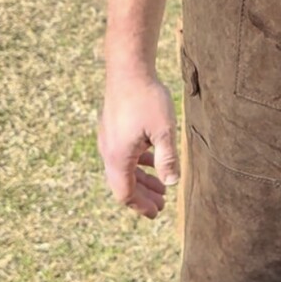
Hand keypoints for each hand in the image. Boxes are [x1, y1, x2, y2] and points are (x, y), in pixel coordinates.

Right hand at [97, 75, 179, 219]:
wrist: (128, 68)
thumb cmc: (147, 98)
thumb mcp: (163, 130)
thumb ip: (167, 159)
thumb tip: (172, 183)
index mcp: (118, 157)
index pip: (125, 193)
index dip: (141, 206)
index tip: (157, 213)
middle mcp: (108, 151)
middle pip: (123, 183)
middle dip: (143, 195)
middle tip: (162, 204)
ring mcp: (108, 139)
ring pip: (123, 168)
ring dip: (141, 179)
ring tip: (160, 185)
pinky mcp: (112, 128)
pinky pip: (122, 154)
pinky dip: (136, 163)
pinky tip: (151, 159)